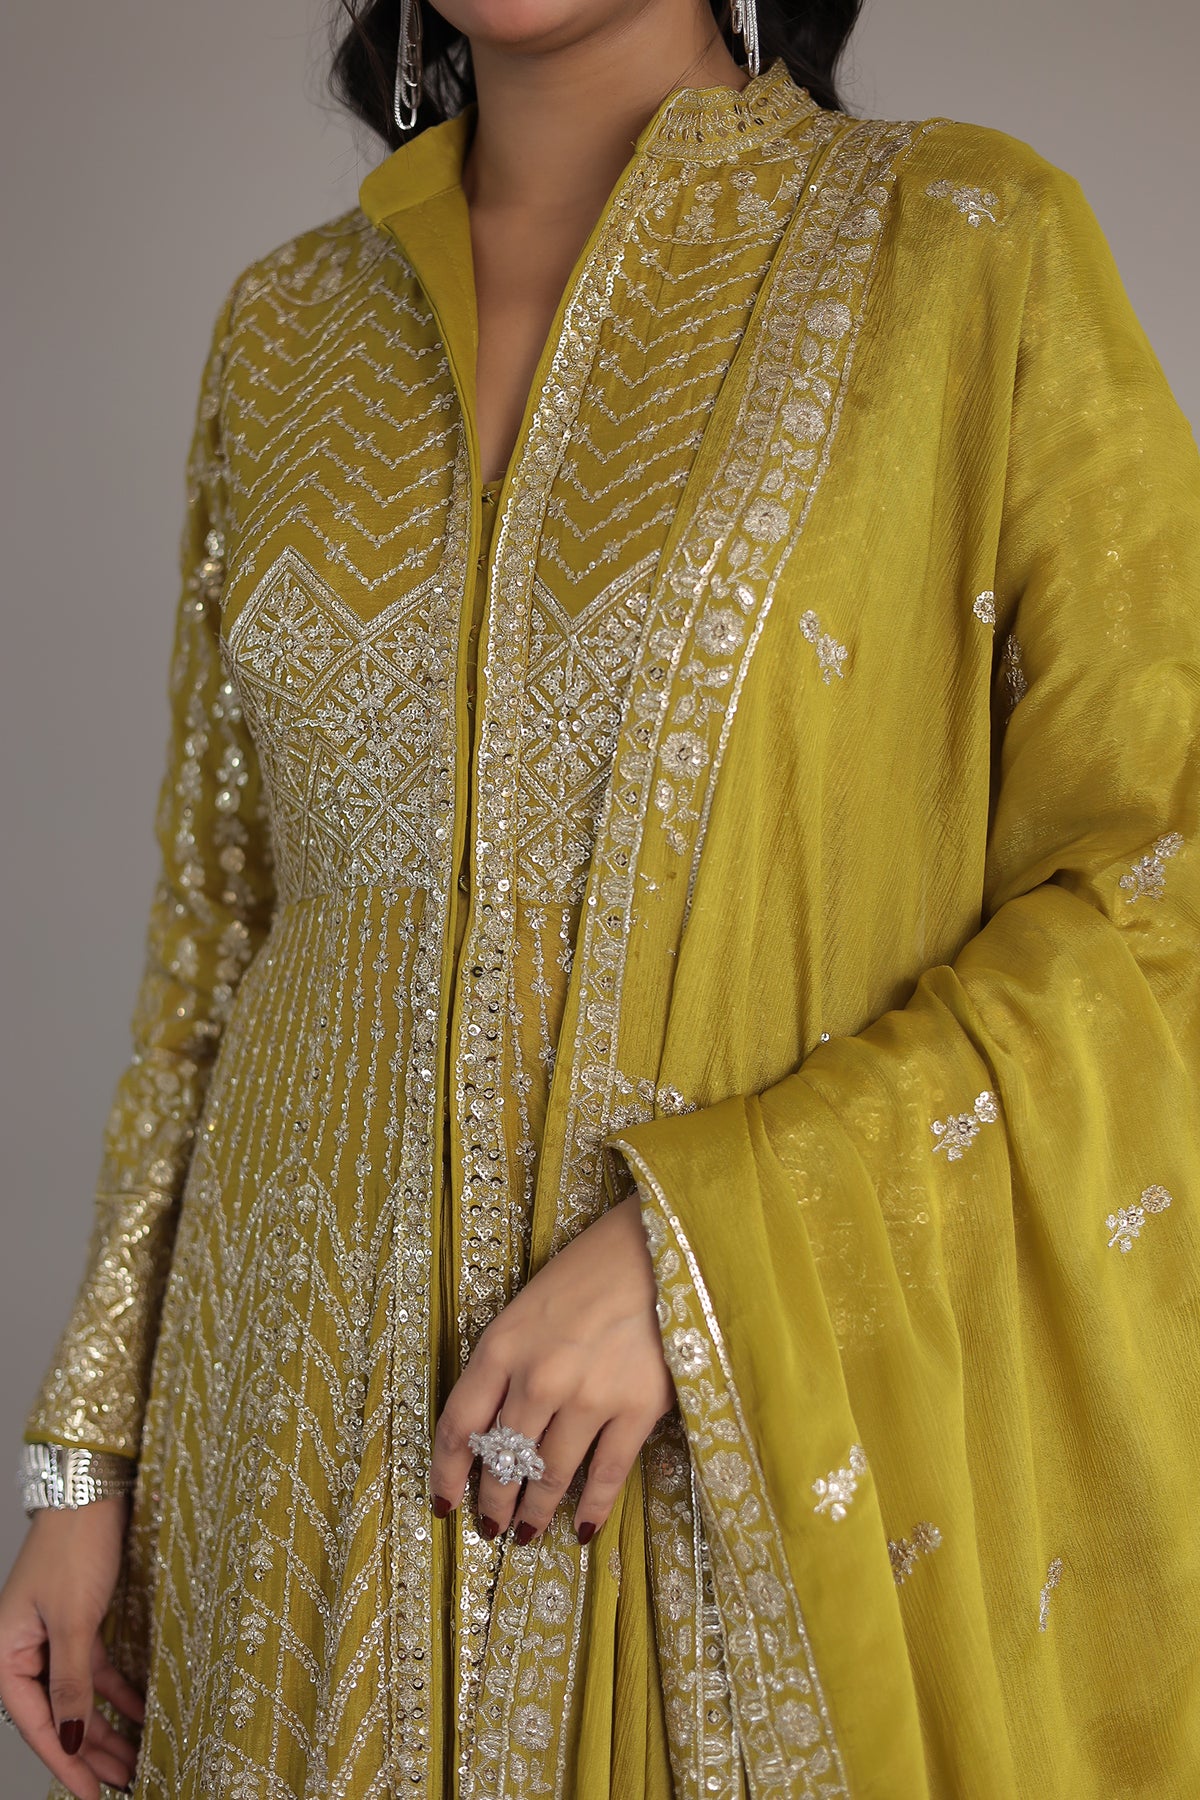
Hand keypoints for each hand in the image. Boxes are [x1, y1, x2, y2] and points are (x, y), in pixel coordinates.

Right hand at [0, 1498, 143, 1798]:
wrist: (92, 1490)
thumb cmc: (73, 1545)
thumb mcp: (74, 1621)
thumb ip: (71, 1682)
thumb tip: (71, 1738)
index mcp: (5, 1654)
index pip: (36, 1723)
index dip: (66, 1761)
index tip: (91, 1794)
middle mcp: (24, 1650)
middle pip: (57, 1715)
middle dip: (91, 1751)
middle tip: (122, 1783)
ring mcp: (51, 1636)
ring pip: (79, 1695)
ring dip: (107, 1725)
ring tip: (134, 1758)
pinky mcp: (78, 1621)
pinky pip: (95, 1669)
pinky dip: (117, 1691)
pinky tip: (141, 1711)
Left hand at [431, 1191, 673, 1544]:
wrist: (658, 1248)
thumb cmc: (589, 1272)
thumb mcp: (526, 1310)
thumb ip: (506, 1364)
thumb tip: (494, 1428)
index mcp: (501, 1346)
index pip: (458, 1425)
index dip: (446, 1473)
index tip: (443, 1503)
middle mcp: (537, 1378)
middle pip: (502, 1459)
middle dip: (493, 1502)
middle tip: (491, 1528)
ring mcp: (588, 1397)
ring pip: (549, 1475)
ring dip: (534, 1513)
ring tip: (527, 1534)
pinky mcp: (636, 1409)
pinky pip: (605, 1475)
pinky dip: (591, 1509)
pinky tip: (582, 1529)